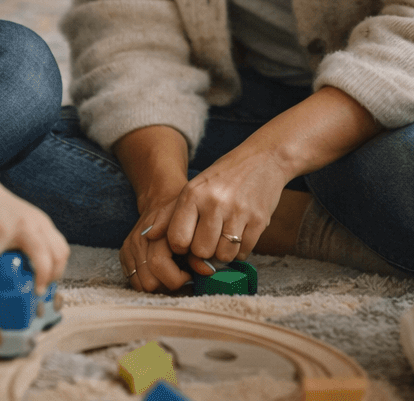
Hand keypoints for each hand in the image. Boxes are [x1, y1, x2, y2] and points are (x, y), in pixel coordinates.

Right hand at [0, 174, 68, 293]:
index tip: (46, 285)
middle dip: (51, 278)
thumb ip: (28, 242)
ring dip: (37, 279)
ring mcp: (20, 227)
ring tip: (21, 292)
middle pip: (57, 255)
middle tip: (37, 292)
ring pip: (41, 257)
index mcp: (43, 225)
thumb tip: (26, 275)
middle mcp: (36, 224)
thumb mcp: (21, 224)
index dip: (58, 271)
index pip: (62, 250)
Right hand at [119, 190, 197, 293]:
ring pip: (140, 285)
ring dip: (158, 287)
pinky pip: (134, 281)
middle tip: (182, 279)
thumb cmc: (180, 215)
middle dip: (168, 286)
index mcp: (155, 232)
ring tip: (173, 277)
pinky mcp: (124, 254)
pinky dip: (149, 283)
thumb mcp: (194, 226)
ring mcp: (129, 248)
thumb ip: (199, 250)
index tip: (190, 275)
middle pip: (149, 282)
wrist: (160, 200)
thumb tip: (208, 271)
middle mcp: (138, 240)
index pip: (158, 264)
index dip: (178, 278)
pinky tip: (162, 275)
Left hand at [165, 145, 290, 268]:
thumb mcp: (195, 187)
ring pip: (223, 255)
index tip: (189, 241)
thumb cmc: (224, 177)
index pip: (177, 239)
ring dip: (223, 253)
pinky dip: (240, 250)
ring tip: (224, 238)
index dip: (182, 247)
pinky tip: (239, 235)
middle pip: (201, 252)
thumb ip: (172, 214)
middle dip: (204, 252)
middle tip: (209, 240)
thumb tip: (148, 236)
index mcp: (193, 194)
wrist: (265, 158)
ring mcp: (238, 212)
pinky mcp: (258, 220)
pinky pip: (244, 252)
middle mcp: (214, 202)